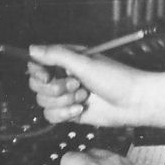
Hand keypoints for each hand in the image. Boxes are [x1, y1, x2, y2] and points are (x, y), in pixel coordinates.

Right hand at [28, 45, 146, 126]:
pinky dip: (64, 114)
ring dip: (63, 101)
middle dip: (55, 88)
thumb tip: (32, 49)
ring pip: (44, 101)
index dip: (37, 71)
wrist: (133, 102)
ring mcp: (67, 94)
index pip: (38, 63)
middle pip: (37, 84)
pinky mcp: (69, 112)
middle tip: (77, 84)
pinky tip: (81, 109)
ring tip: (84, 96)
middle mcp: (66, 76)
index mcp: (69, 60)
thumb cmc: (116, 79)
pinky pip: (51, 115)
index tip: (46, 76)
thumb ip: (57, 55)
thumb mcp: (85, 62)